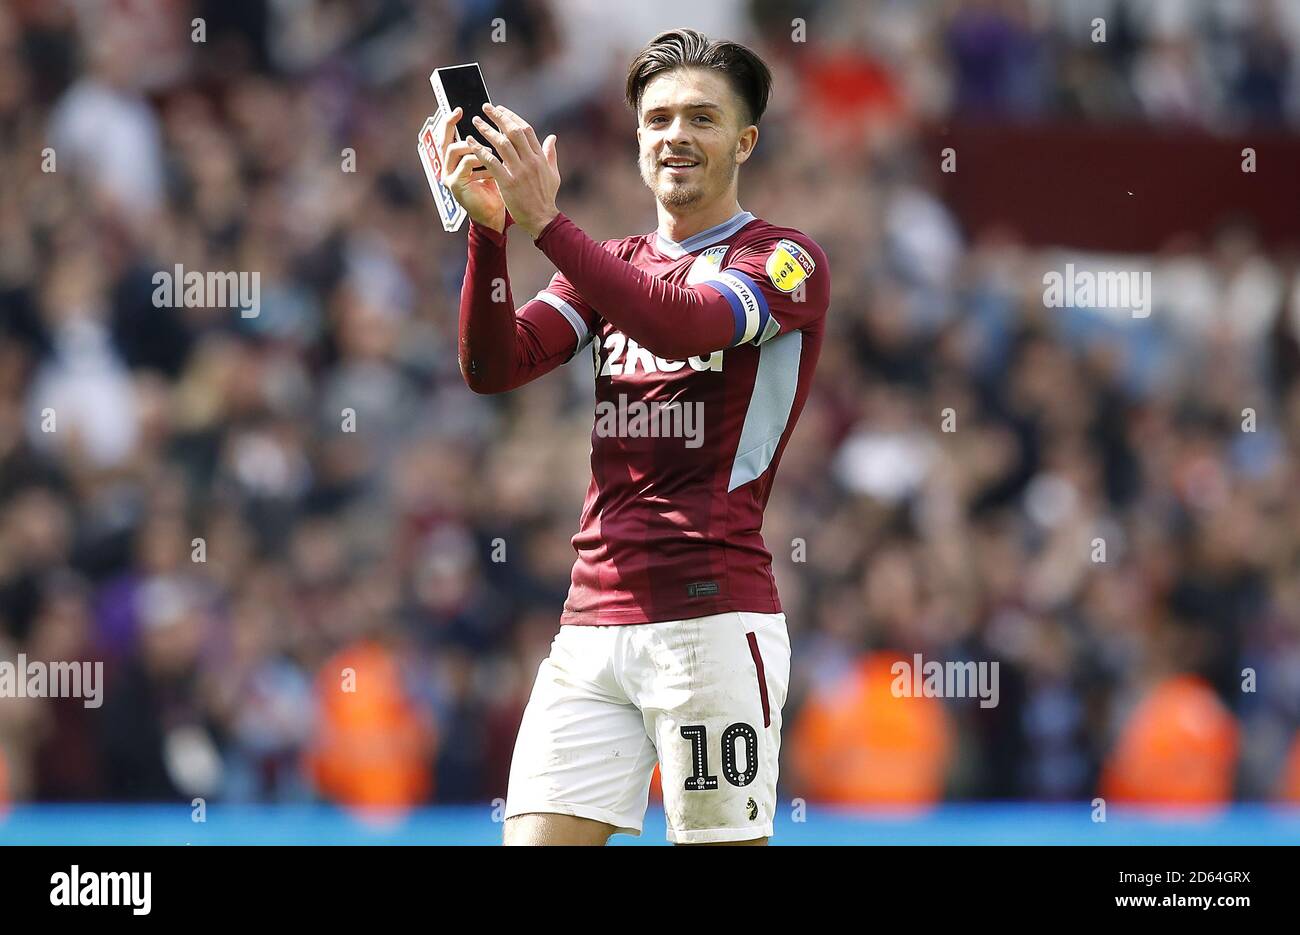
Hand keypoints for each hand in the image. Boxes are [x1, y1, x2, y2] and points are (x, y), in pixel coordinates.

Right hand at [435, 106, 505, 232]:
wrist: (498, 213)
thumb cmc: (498, 187)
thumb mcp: (498, 161)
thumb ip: (497, 144)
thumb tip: (506, 120)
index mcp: (459, 157)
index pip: (451, 134)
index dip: (452, 120)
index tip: (461, 109)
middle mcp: (450, 164)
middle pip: (444, 138)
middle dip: (449, 123)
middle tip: (459, 113)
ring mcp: (450, 174)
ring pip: (453, 149)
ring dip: (472, 145)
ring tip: (490, 148)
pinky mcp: (454, 184)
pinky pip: (464, 164)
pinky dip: (478, 161)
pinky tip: (491, 167)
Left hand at [465, 103, 559, 239]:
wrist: (542, 219)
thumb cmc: (546, 198)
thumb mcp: (553, 174)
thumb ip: (550, 154)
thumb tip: (552, 137)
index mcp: (540, 157)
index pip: (526, 130)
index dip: (512, 117)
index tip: (501, 109)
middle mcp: (530, 161)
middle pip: (514, 131)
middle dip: (499, 117)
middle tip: (486, 107)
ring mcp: (519, 171)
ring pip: (502, 143)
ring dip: (487, 129)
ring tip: (476, 121)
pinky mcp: (508, 183)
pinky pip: (491, 162)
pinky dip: (480, 150)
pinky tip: (470, 142)